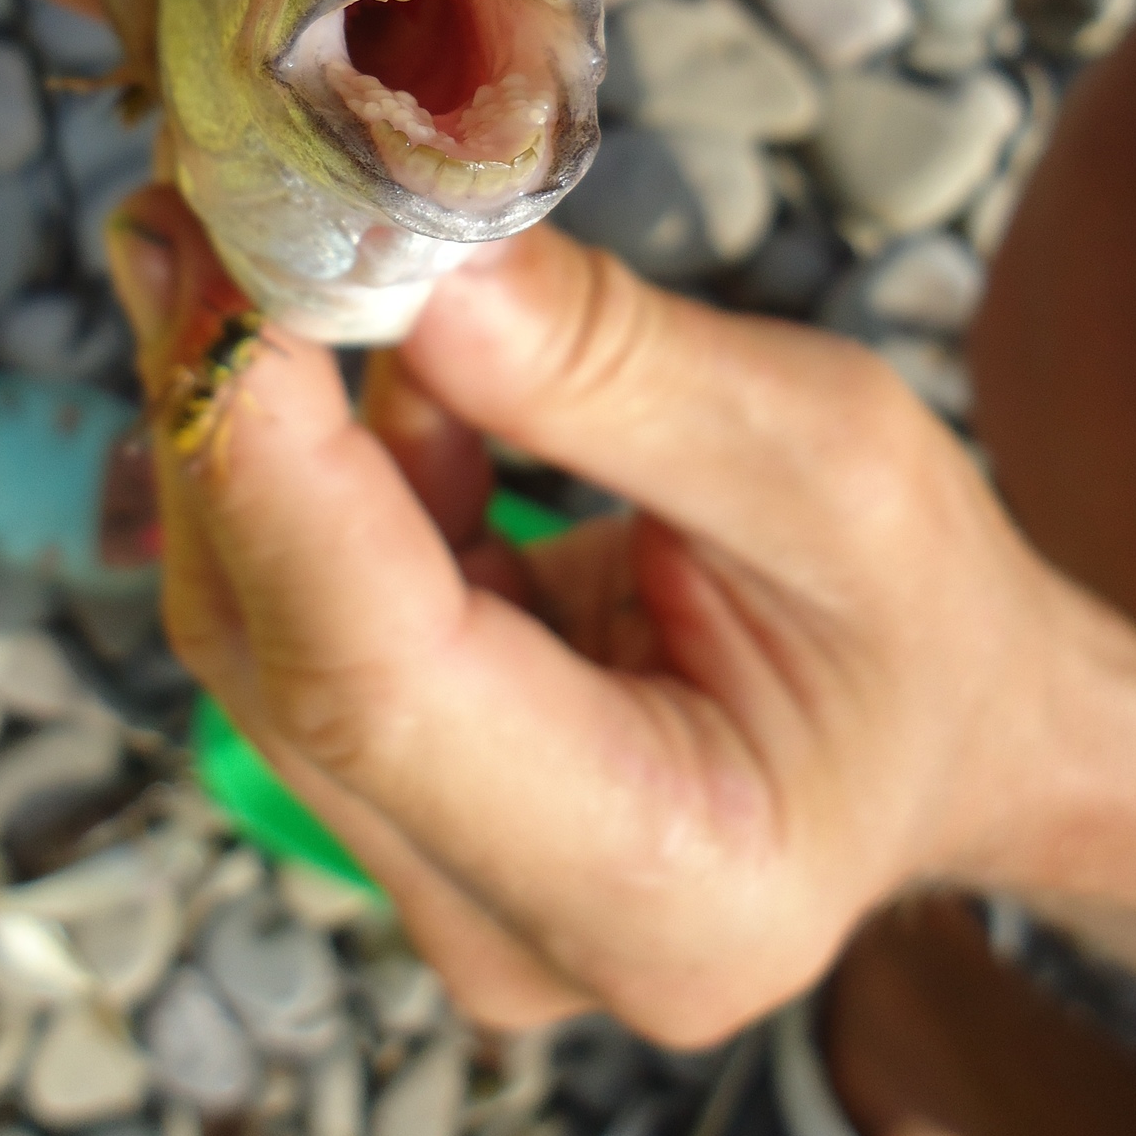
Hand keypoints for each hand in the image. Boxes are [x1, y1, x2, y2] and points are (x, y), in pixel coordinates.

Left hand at [105, 184, 1084, 1042]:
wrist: (941, 728)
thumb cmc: (921, 619)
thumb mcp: (830, 457)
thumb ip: (611, 371)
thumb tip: (405, 259)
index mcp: (662, 885)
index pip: (376, 680)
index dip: (272, 467)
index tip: (216, 265)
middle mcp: (514, 927)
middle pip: (283, 658)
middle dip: (226, 417)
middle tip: (194, 208)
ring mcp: (439, 881)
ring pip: (260, 632)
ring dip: (241, 427)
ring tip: (241, 245)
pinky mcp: (401, 807)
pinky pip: (294, 616)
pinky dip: (300, 467)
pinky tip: (345, 355)